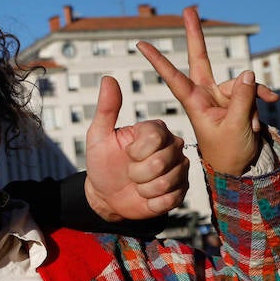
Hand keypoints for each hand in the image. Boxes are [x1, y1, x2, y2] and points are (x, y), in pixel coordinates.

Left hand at [83, 76, 189, 221]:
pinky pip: (169, 199)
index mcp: (156, 130)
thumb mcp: (98, 135)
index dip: (136, 152)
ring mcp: (180, 168)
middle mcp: (173, 146)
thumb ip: (106, 108)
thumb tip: (108, 79)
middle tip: (130, 172)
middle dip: (137, 173)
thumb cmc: (102, 162)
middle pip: (160, 162)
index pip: (155, 138)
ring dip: (143, 188)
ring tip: (138, 183)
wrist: (106, 194)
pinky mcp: (181, 190)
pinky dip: (151, 201)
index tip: (126, 153)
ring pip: (165, 182)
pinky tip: (146, 196)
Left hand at [137, 6, 266, 176]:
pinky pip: (253, 91)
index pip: (173, 76)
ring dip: (251, 105)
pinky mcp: (239, 98)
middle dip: (196, 34)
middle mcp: (206, 93)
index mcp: (195, 102)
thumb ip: (241, 100)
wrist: (241, 169)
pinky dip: (260, 102)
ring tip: (249, 127)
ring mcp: (223, 94)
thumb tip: (245, 72)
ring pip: (241, 84)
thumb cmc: (229, 153)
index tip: (139, 44)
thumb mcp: (236, 128)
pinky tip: (268, 111)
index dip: (158, 60)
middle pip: (201, 58)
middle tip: (188, 9)